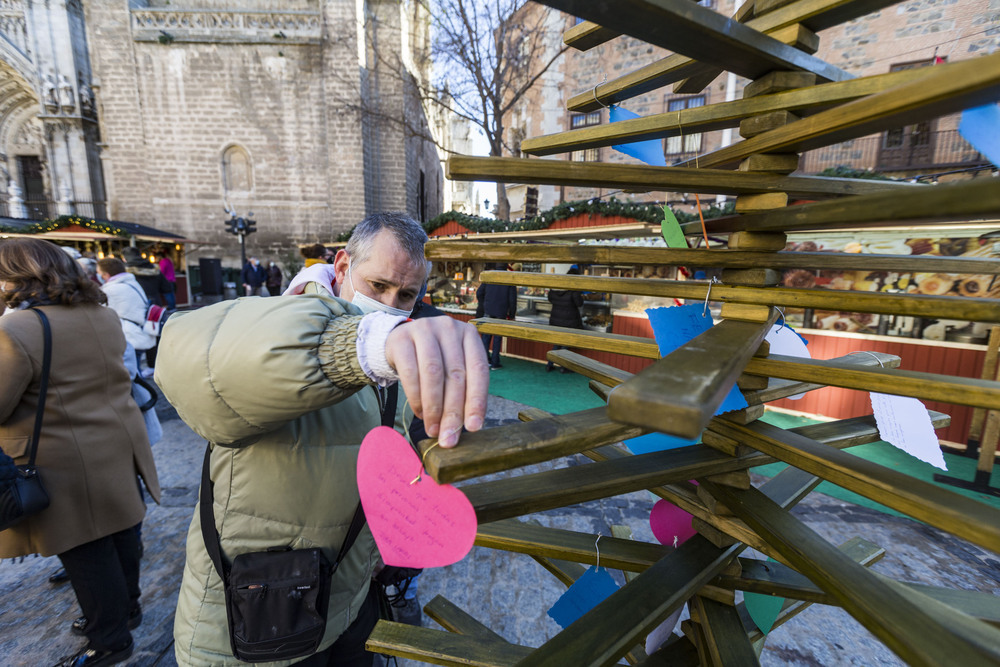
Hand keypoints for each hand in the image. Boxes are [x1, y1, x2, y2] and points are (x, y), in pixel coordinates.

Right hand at [385, 317, 488, 447]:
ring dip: (434, 408)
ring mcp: (424, 329)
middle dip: (453, 411)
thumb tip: (465, 428)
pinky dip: (416, 398)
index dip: (477, 401)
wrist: (399, 343)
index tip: (473, 427)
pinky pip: (411, 372)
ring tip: (433, 429)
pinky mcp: (402, 338)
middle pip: (456, 375)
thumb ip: (462, 390)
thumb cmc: (432, 360)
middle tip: (449, 437)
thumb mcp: (452, 368)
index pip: (479, 371)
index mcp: (469, 335)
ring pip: (433, 374)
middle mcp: (449, 328)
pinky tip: (419, 413)